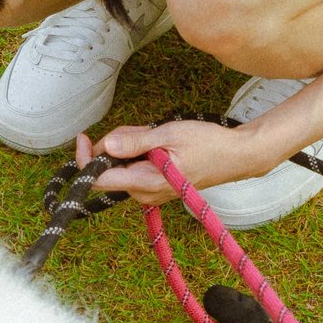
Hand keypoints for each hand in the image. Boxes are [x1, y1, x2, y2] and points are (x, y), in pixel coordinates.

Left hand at [80, 119, 272, 202]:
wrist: (238, 156)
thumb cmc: (209, 144)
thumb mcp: (169, 134)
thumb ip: (136, 140)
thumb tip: (106, 145)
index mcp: (146, 183)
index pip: (99, 179)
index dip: (85, 159)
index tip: (84, 137)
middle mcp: (145, 193)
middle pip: (110, 171)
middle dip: (114, 146)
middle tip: (139, 129)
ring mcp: (152, 192)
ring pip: (123, 168)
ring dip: (129, 148)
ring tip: (155, 135)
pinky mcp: (158, 187)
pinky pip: (136, 169)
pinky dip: (139, 153)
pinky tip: (159, 143)